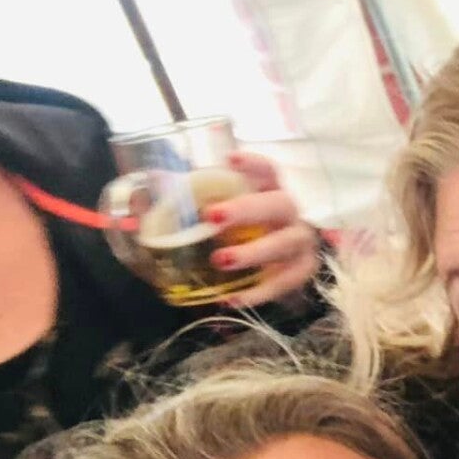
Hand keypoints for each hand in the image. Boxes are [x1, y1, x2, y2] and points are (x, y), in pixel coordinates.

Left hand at [209, 151, 320, 309]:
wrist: (284, 265)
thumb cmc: (250, 229)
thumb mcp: (228, 210)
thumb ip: (198, 197)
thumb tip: (156, 180)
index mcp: (271, 191)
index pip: (269, 170)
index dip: (253, 164)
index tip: (229, 159)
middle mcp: (291, 213)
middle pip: (278, 204)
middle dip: (246, 209)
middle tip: (212, 216)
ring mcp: (300, 242)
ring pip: (284, 244)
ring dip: (254, 251)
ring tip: (220, 259)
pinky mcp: (302, 271)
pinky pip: (284, 283)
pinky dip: (259, 293)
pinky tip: (232, 300)